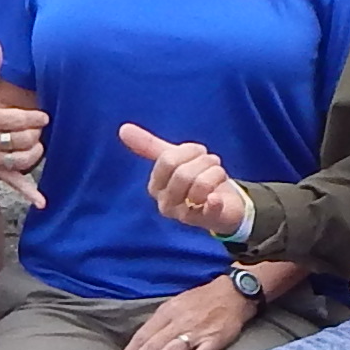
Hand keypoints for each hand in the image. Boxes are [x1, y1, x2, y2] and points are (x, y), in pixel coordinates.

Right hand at [0, 39, 46, 202]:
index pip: (15, 121)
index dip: (33, 118)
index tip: (44, 115)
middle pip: (22, 141)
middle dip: (35, 133)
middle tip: (39, 127)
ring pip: (24, 160)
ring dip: (36, 152)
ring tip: (37, 142)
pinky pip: (15, 185)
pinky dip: (30, 194)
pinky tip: (42, 202)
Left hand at [112, 276, 252, 349]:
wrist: (234, 293)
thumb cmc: (204, 299)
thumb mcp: (178, 303)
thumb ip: (163, 321)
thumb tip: (145, 341)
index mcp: (169, 311)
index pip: (144, 334)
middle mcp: (180, 321)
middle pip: (153, 344)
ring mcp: (197, 331)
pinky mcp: (214, 339)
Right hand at [119, 121, 250, 241]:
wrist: (226, 204)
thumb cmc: (195, 179)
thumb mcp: (174, 160)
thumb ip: (148, 145)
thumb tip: (123, 128)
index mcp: (155, 186)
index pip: (167, 160)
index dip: (188, 150)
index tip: (198, 152)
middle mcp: (166, 204)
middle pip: (183, 174)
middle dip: (204, 161)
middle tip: (213, 163)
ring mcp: (185, 215)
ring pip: (200, 185)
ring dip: (217, 173)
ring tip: (219, 175)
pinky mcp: (207, 222)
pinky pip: (209, 209)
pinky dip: (214, 201)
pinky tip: (217, 198)